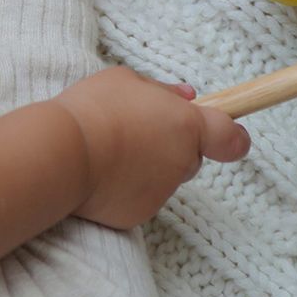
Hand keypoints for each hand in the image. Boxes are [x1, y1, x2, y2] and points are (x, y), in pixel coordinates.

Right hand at [54, 67, 250, 228]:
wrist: (62, 154)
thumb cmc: (95, 109)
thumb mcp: (127, 80)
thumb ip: (162, 91)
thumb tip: (187, 97)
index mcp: (187, 125)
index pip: (230, 137)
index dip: (234, 136)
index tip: (234, 134)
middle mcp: (182, 162)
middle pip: (191, 157)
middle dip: (173, 146)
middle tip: (138, 132)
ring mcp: (162, 192)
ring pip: (164, 178)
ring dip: (147, 166)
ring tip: (111, 150)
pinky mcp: (138, 215)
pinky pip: (140, 198)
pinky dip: (127, 188)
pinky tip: (102, 173)